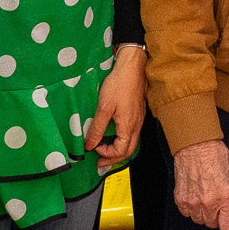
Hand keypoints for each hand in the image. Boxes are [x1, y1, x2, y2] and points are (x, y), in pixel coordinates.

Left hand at [85, 46, 145, 170]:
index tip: (94, 149)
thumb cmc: (119, 85)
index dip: (107, 154)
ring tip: (106, 152)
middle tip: (100, 162)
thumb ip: (97, 128)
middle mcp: (136, 125)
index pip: (120, 150)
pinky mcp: (138, 113)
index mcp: (128, 126)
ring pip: (132, 143)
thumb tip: (90, 146)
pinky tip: (115, 136)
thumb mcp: (104, 107)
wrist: (132, 67)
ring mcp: (139, 119)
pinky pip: (132, 134)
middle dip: (114, 159)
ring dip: (119, 150)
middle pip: (129, 151)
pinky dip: (123, 141)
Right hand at [172, 140, 228, 229]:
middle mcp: (209, 203)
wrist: (195, 145)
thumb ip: (228, 197)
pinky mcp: (180, 199)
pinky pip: (186, 212)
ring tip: (203, 193)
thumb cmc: (215, 156)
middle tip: (215, 198)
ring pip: (198, 219)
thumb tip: (223, 212)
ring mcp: (193, 202)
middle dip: (214, 215)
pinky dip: (190, 207)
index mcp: (225, 197)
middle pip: (212, 223)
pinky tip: (193, 193)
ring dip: (202, 211)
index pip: (228, 225)